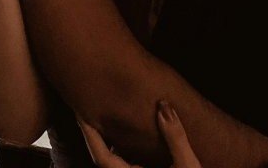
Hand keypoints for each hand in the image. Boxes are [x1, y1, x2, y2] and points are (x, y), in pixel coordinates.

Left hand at [80, 101, 201, 167]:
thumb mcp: (187, 167)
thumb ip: (175, 137)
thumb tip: (163, 105)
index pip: (101, 157)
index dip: (89, 134)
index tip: (81, 112)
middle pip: (102, 160)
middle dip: (93, 136)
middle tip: (89, 109)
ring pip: (111, 165)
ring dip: (105, 145)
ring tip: (103, 118)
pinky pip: (121, 167)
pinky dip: (117, 153)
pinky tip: (123, 139)